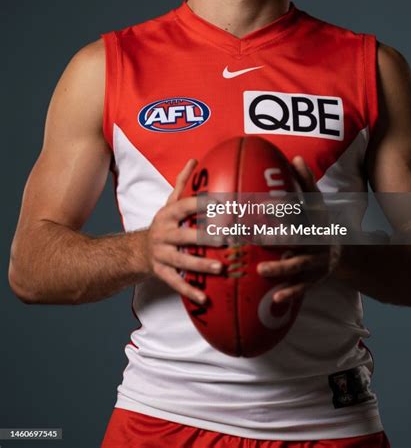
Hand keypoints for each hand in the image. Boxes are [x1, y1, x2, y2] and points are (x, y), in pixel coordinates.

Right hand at [146, 159, 221, 303]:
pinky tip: (205, 298)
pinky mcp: (161, 272)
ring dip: (201, 264)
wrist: (136, 251)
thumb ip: (182, 183)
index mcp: (168, 215)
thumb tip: (194, 159)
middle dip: (205, 237)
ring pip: (181, 260)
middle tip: (227, 238)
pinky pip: (175, 282)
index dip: (203, 204)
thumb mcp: (170, 203)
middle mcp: (164, 234)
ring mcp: (161, 254)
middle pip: (184, 235)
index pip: (186, 206)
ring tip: (220, 268)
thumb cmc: (163, 225)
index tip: (223, 202)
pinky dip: (189, 291)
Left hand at [257, 156, 340, 302]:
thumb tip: (295, 157)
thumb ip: (305, 183)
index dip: (281, 207)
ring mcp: (315, 262)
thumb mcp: (316, 203)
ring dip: (280, 269)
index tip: (261, 205)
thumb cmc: (317, 224)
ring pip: (298, 266)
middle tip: (255, 237)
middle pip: (297, 239)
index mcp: (312, 220)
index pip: (297, 211)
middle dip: (277, 239)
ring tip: (260, 270)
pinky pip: (302, 288)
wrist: (342, 254)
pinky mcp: (313, 281)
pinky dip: (290, 294)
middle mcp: (315, 241)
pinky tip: (275, 299)